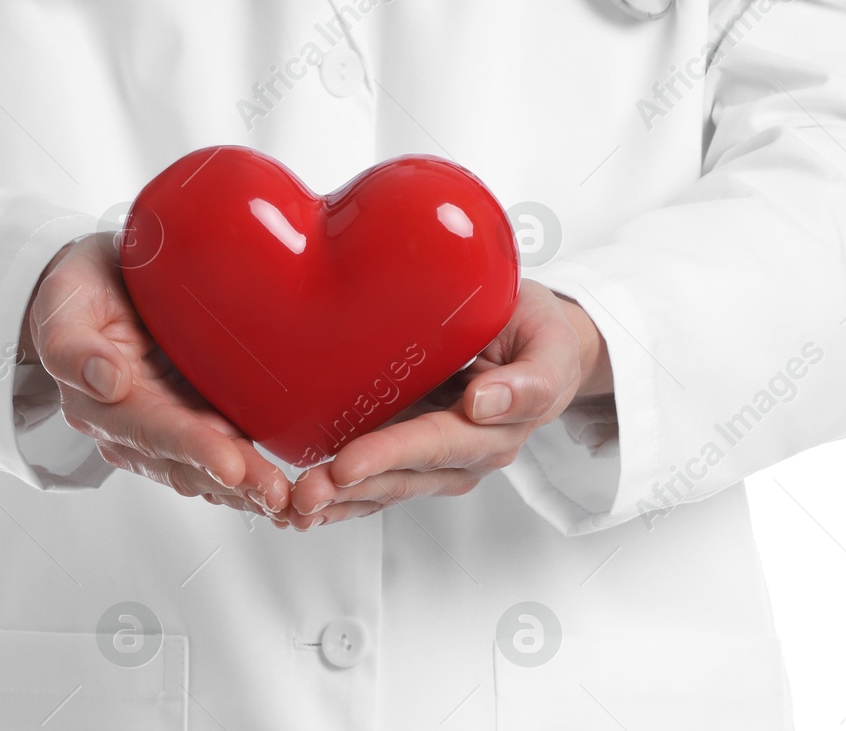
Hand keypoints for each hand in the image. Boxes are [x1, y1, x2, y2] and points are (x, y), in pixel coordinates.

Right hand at [23, 232, 292, 523]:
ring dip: (252, 485)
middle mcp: (139, 425)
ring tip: (291, 500)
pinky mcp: (200, 413)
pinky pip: (231, 446)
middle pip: (188, 461)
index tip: (229, 464)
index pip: (151, 431)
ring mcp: (173, 422)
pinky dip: (258, 471)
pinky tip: (294, 487)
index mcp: (101, 405)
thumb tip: (105, 383)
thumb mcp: (63, 303)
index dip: (192, 449)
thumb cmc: (81, 290)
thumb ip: (72, 346)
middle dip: (235, 480)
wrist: (100, 278)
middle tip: (276, 494)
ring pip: (213, 466)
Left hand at [285, 282, 610, 528]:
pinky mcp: (414, 452)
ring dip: (340, 501)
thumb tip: (484, 405)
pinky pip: (378, 482)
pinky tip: (306, 508)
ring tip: (295, 506)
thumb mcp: (550, 344)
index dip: (391, 455)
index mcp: (498, 429)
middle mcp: (465, 455)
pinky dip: (342, 499)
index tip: (349, 464)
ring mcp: (438, 459)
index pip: (437, 443)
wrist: (540, 343)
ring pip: (386, 488)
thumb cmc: (541, 337)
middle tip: (305, 493)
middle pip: (403, 477)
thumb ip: (531, 379)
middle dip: (352, 489)